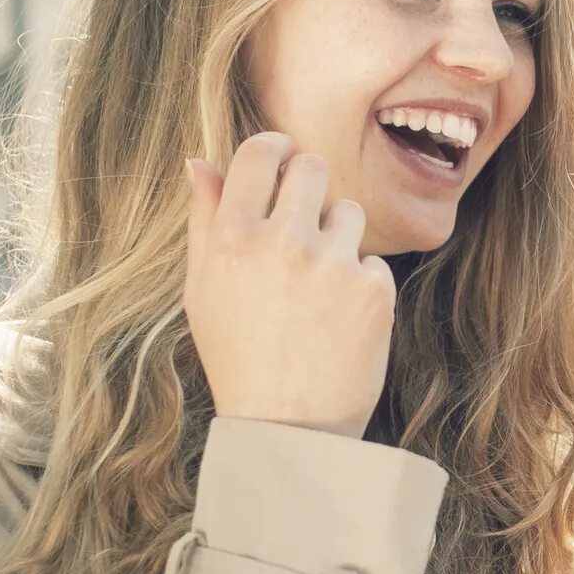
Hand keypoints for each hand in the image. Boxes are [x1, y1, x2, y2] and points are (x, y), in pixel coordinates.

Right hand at [183, 132, 394, 439]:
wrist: (288, 425)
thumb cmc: (237, 357)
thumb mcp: (203, 290)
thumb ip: (206, 222)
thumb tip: (200, 163)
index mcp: (233, 238)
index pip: (259, 153)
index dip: (274, 148)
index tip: (282, 156)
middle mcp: (283, 241)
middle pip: (312, 168)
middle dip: (309, 185)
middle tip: (303, 219)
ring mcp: (332, 263)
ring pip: (347, 212)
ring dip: (337, 237)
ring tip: (316, 287)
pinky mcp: (373, 289)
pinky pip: (372, 261)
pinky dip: (360, 284)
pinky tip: (339, 319)